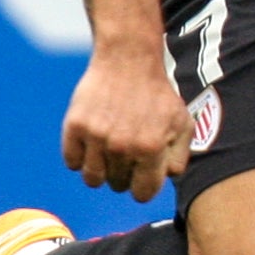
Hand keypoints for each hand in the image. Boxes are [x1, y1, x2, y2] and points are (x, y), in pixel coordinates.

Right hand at [62, 44, 190, 202]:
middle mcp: (122, 146)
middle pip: (117, 186)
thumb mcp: (182, 123)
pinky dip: (80, 157)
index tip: (142, 176)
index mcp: (151, 148)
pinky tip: (92, 142)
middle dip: (124, 175)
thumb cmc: (158, 95)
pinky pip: (72, 163)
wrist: (128, 60)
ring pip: (93, 179)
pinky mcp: (75, 127)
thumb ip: (179, 157)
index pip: (143, 194)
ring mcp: (96, 136)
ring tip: (109, 151)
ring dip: (101, 170)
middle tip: (128, 153)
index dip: (143, 188)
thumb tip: (165, 180)